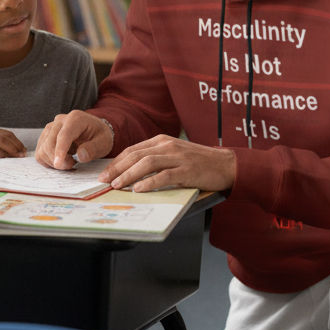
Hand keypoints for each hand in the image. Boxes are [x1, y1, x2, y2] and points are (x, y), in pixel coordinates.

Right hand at [0, 125, 25, 158]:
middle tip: (23, 154)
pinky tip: (5, 158)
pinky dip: (0, 153)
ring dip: (12, 149)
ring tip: (18, 157)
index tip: (22, 149)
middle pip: (7, 136)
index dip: (16, 141)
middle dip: (18, 145)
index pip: (6, 133)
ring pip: (2, 141)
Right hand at [35, 111, 113, 169]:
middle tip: (72, 165)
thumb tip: (80, 156)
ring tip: (69, 161)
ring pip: (42, 149)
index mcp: (75, 118)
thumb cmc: (99, 136)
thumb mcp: (104, 143)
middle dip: (58, 160)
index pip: (63, 135)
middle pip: (49, 143)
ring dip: (53, 161)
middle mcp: (60, 120)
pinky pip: (40, 152)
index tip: (58, 164)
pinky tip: (61, 160)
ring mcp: (50, 128)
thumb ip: (93, 149)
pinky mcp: (45, 136)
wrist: (94, 131)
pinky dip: (48, 161)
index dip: (60, 150)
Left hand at [99, 136, 235, 193]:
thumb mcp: (173, 155)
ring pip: (147, 163)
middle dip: (117, 168)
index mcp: (161, 141)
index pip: (133, 149)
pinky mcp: (187, 170)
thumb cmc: (197, 162)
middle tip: (104, 180)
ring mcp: (178, 157)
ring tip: (117, 185)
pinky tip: (139, 189)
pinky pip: (165, 175)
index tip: (104, 173)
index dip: (116, 161)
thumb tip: (130, 173)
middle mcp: (168, 146)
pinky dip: (150, 182)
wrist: (225, 164)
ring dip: (129, 174)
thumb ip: (154, 159)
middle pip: (136, 155)